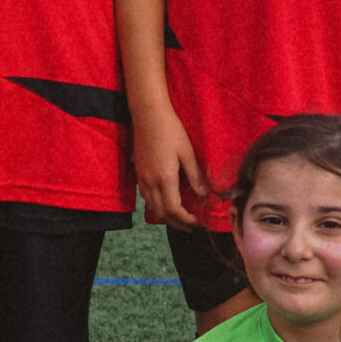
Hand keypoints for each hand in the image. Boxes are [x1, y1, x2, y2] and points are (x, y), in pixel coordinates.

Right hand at [131, 106, 205, 228]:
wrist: (148, 115)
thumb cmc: (170, 130)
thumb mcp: (187, 152)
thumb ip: (194, 175)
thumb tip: (202, 195)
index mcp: (164, 178)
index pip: (174, 209)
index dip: (186, 220)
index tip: (197, 222)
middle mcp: (150, 182)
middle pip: (161, 213)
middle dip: (176, 224)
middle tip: (191, 227)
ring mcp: (142, 178)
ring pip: (152, 207)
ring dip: (166, 217)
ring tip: (180, 219)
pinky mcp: (138, 173)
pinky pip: (146, 198)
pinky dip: (157, 206)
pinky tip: (165, 203)